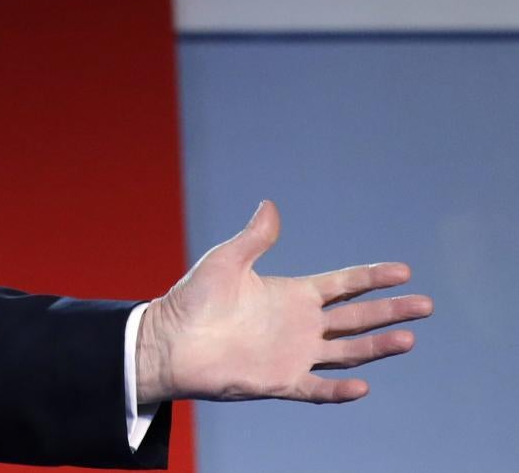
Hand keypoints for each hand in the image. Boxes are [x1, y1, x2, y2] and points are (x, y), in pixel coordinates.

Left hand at [135, 199, 430, 407]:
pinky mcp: (280, 381)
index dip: (372, 278)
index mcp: (292, 295)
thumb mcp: (226, 260)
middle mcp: (300, 325)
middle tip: (425, 304)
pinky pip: (317, 388)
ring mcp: (294, 354)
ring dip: (377, 346)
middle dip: (390, 311)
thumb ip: (254, 238)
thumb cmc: (193, 299)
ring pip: (348, 351)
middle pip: (356, 318)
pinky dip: (339, 390)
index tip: (403, 271)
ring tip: (409, 338)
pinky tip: (362, 385)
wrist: (168, 341)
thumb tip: (270, 205)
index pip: (343, 285)